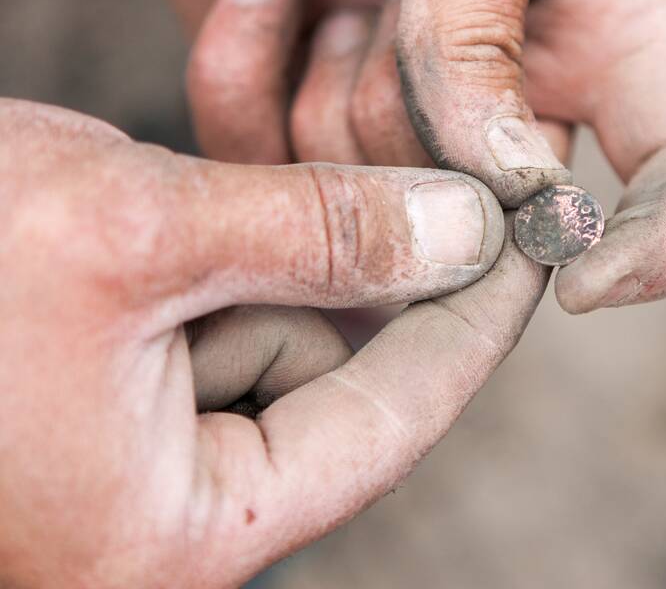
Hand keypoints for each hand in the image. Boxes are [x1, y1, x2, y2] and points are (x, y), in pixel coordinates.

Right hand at [0, 100, 547, 587]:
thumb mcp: (132, 234)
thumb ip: (316, 235)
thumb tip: (464, 232)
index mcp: (177, 531)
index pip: (389, 421)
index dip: (472, 324)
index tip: (533, 245)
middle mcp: (161, 503)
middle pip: (331, 369)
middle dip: (366, 263)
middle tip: (428, 177)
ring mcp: (127, 441)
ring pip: (272, 320)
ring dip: (288, 233)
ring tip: (267, 166)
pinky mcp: (100, 374)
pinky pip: (209, 299)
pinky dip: (229, 229)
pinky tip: (222, 170)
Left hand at [126, 0, 665, 312]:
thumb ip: (485, 36)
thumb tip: (511, 184)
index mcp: (605, 20)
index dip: (660, 245)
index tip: (580, 287)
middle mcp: (520, 84)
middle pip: (509, 213)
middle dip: (433, 145)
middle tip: (381, 9)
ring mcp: (408, 113)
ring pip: (387, 205)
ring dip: (334, 94)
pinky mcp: (304, 120)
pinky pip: (277, 175)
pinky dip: (251, 82)